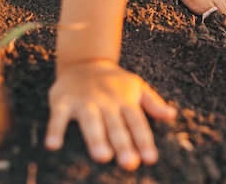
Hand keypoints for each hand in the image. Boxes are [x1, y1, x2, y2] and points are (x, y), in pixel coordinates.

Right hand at [45, 60, 176, 170]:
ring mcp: (85, 101)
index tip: (150, 159)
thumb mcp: (136, 86)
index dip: (144, 140)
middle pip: (116, 125)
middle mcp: (106, 101)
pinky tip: (53, 146)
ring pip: (91, 122)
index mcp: (125, 100)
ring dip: (96, 139)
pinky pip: (58, 117)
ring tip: (102, 157)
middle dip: (123, 144)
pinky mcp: (63, 101)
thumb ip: (153, 103)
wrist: (83, 61)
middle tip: (129, 163)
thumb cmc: (113, 82)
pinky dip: (55, 130)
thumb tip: (172, 115)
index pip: (137, 122)